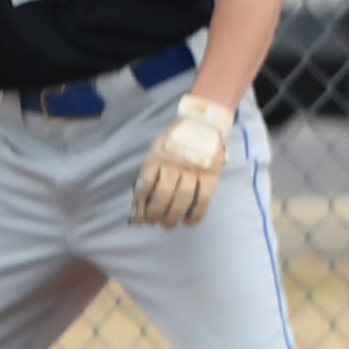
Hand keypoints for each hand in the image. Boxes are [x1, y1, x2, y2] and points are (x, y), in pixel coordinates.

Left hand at [132, 95, 232, 226]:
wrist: (204, 123)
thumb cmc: (176, 139)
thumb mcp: (157, 148)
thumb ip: (151, 170)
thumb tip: (140, 200)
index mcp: (157, 157)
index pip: (145, 184)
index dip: (140, 205)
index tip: (137, 219)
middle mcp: (174, 164)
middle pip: (162, 193)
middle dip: (155, 213)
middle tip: (153, 223)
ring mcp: (194, 169)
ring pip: (182, 198)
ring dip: (173, 215)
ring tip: (168, 225)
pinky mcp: (211, 175)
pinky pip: (203, 198)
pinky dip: (196, 213)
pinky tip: (189, 222)